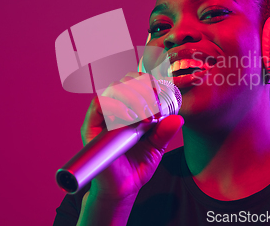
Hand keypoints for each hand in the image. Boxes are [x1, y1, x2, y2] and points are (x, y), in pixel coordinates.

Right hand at [81, 72, 183, 200]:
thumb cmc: (136, 166)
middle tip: (155, 107)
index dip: (148, 81)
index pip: (135, 82)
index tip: (160, 92)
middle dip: (143, 89)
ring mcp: (102, 116)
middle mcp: (115, 108)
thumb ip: (165, 132)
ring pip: (114, 88)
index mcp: (130, 108)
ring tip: (146, 116)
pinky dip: (117, 106)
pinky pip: (99, 104)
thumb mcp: (156, 148)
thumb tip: (178, 118)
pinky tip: (131, 118)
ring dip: (134, 97)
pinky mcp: (91, 125)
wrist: (122, 189)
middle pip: (125, 80)